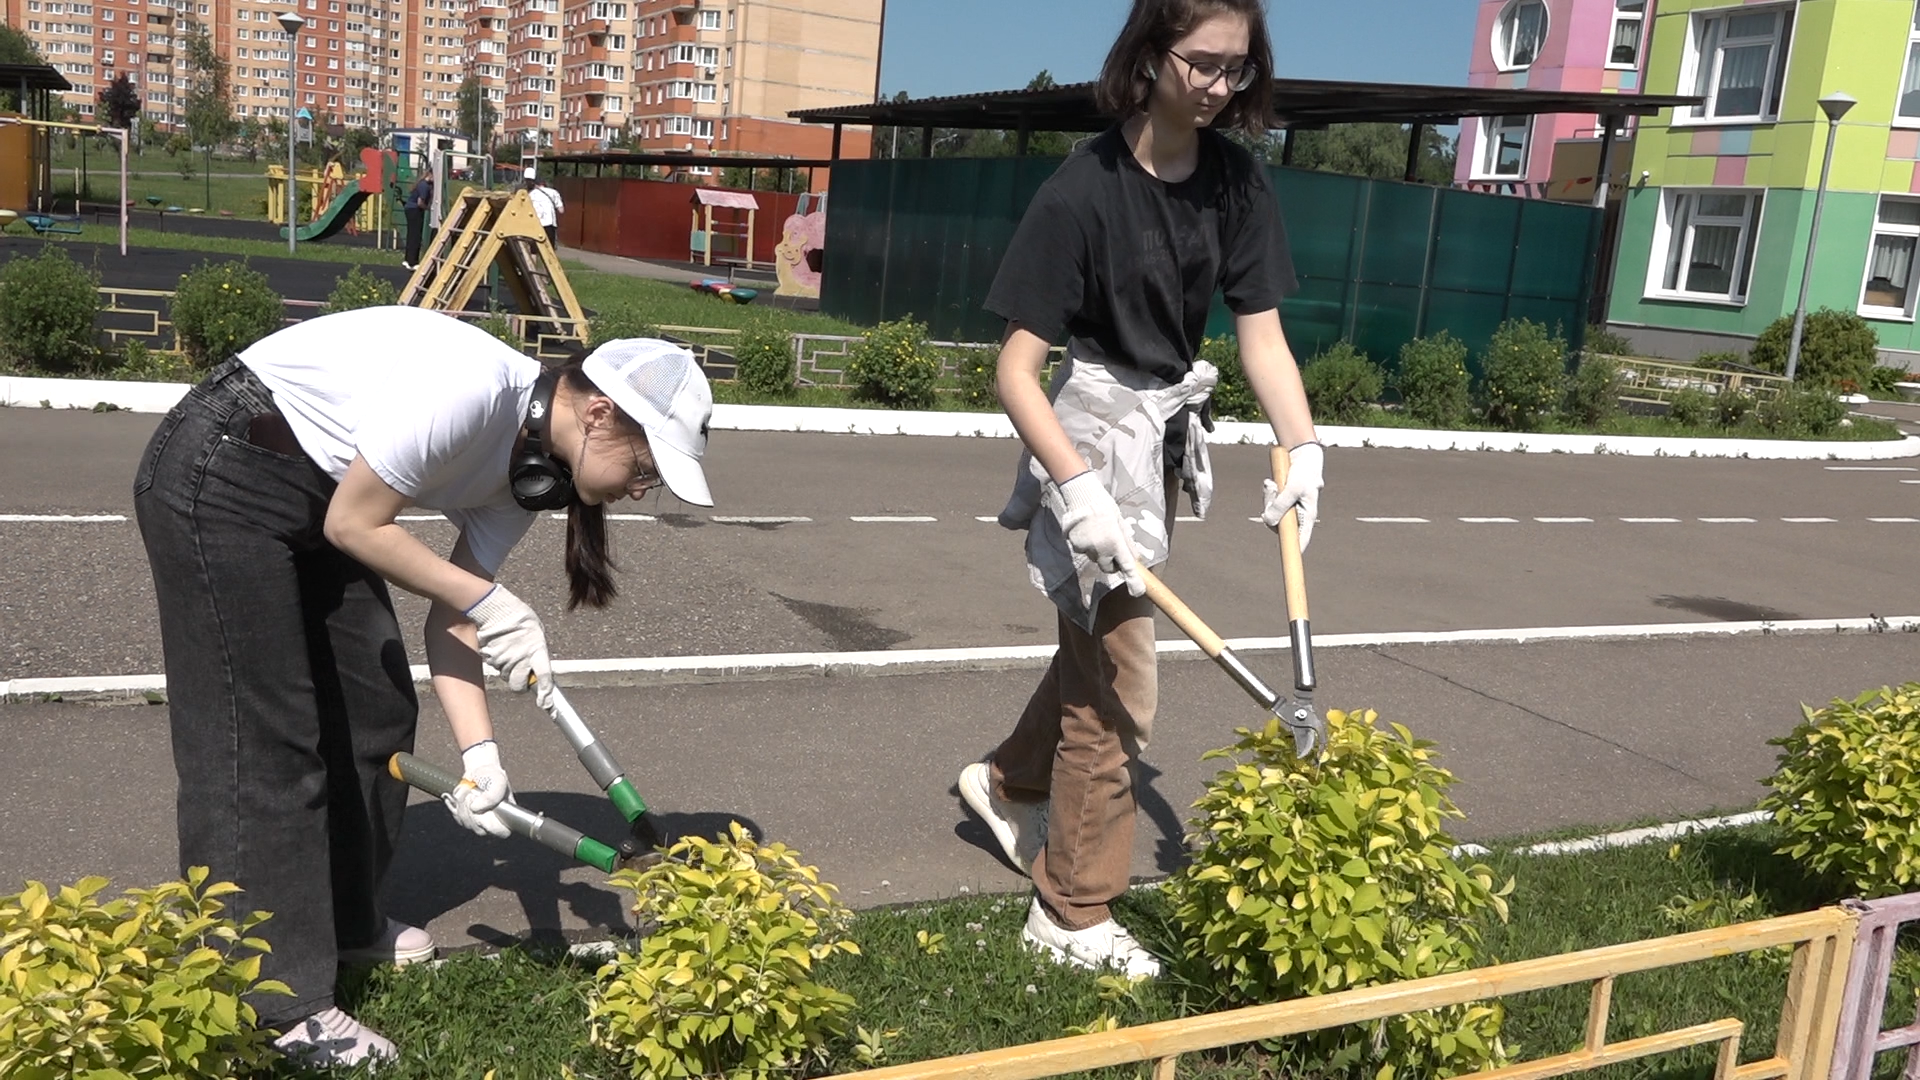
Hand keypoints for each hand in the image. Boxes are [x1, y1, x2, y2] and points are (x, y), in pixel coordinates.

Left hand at [442, 740, 512, 837]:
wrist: (479, 772)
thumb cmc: (492, 776)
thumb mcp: (498, 780)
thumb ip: (492, 796)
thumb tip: (476, 808)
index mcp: (506, 816)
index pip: (501, 832)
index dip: (490, 824)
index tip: (482, 810)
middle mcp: (492, 823)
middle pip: (479, 829)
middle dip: (472, 809)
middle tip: (472, 793)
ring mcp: (478, 822)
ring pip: (466, 823)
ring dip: (463, 804)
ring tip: (468, 790)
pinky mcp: (465, 819)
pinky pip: (457, 817)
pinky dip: (455, 804)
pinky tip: (461, 795)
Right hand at [464, 584, 552, 708]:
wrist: (495, 607)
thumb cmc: (519, 617)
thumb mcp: (537, 632)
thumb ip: (538, 651)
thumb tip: (536, 666)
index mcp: (537, 651)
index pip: (544, 678)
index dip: (545, 695)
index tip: (546, 705)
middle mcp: (520, 659)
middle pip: (519, 686)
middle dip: (521, 684)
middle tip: (522, 673)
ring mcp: (504, 660)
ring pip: (506, 676)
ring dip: (509, 669)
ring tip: (510, 650)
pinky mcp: (490, 659)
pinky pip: (496, 667)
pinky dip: (499, 661)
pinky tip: (501, 647)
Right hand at [1050, 471, 1143, 596]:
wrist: (1082, 496)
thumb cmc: (1105, 507)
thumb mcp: (1121, 524)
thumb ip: (1128, 543)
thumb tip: (1135, 558)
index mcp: (1116, 543)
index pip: (1127, 567)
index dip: (1134, 580)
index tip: (1138, 591)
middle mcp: (1102, 550)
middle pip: (1108, 568)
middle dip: (1112, 563)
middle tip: (1113, 548)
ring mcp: (1087, 549)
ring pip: (1096, 559)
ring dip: (1100, 552)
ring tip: (1098, 533)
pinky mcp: (1076, 546)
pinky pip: (1085, 551)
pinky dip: (1088, 545)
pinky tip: (1088, 532)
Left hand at [1261, 442, 1324, 552]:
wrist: (1302, 454)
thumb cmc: (1304, 472)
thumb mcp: (1292, 488)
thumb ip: (1281, 505)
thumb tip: (1268, 521)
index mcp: (1307, 515)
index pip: (1301, 539)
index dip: (1295, 550)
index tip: (1290, 559)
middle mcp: (1298, 514)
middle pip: (1279, 525)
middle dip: (1271, 509)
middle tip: (1273, 491)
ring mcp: (1289, 507)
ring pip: (1272, 513)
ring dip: (1269, 498)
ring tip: (1273, 483)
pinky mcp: (1282, 499)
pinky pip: (1270, 502)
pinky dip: (1268, 493)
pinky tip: (1271, 482)